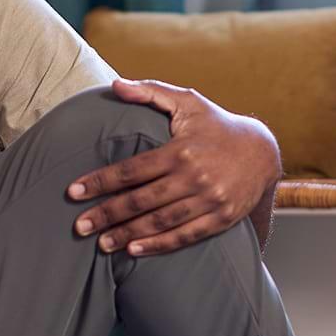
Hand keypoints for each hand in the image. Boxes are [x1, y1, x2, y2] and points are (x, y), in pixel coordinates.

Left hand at [66, 78, 279, 256]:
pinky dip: (159, 245)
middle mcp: (194, 177)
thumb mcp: (187, 102)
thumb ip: (150, 92)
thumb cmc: (216, 125)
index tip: (73, 192)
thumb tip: (115, 85)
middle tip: (79, 227)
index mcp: (180, 150)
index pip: (131, 170)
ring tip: (101, 243)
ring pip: (160, 222)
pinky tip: (134, 250)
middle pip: (141, 200)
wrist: (263, 152)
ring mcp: (209, 201)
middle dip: (107, 214)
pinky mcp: (220, 219)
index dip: (100, 182)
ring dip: (127, 234)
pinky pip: (185, 236)